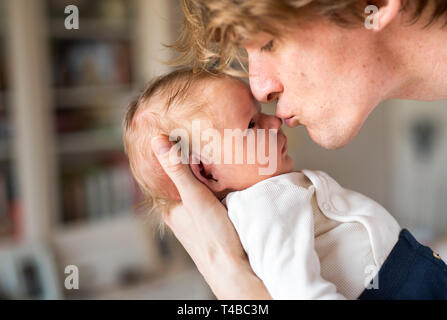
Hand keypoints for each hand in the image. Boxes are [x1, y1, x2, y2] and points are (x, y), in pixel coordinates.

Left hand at [151, 135, 270, 298]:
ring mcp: (198, 218)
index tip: (177, 136)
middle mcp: (181, 214)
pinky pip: (212, 197)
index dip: (171, 156)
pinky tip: (226, 179)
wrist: (235, 268)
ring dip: (206, 176)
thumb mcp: (194, 197)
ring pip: (198, 189)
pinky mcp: (214, 221)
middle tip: (201, 142)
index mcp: (170, 208)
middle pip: (184, 181)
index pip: (166, 175)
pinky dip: (216, 186)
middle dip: (192, 164)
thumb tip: (157, 141)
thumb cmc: (212, 236)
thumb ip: (177, 170)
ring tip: (214, 156)